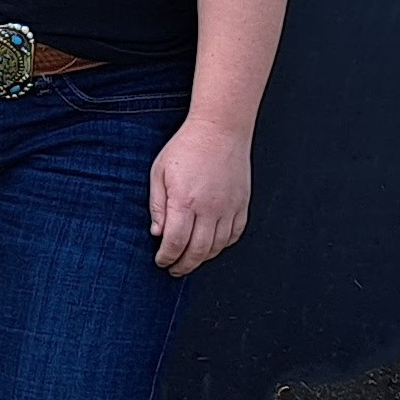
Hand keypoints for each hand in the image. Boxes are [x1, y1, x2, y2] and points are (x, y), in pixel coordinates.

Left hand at [149, 117, 251, 276]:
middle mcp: (209, 208)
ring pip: (218, 246)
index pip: (175, 242)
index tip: (161, 261)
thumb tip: (157, 233)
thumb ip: (157, 205)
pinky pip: (235, 234)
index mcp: (185, 201)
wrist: (220, 129)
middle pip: (198, 251)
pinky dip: (223, 245)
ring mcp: (229, 207)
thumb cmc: (187, 147)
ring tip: (190, 259)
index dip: (167, 257)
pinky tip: (212, 245)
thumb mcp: (159, 172)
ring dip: (202, 258)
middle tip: (174, 269)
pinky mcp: (242, 204)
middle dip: (183, 265)